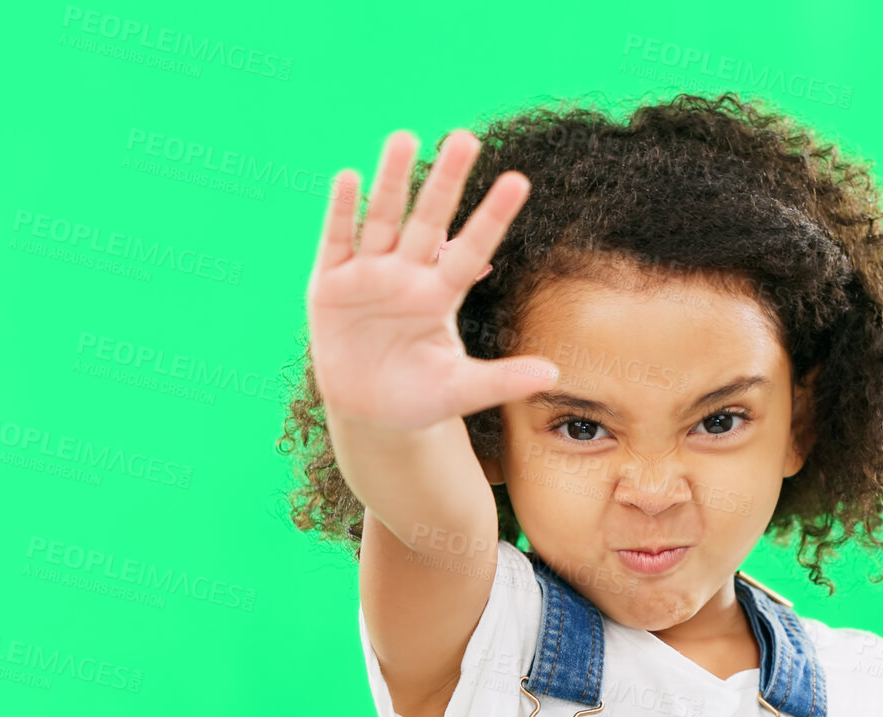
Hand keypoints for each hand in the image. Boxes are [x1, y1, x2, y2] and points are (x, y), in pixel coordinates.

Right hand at [307, 128, 558, 431]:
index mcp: (440, 295)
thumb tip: (553, 377)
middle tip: (466, 139)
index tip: (520, 181)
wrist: (367, 413)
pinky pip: (336, 241)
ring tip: (405, 138)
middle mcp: (407, 274)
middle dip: (445, 181)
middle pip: (429, 220)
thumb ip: (500, 380)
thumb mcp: (458, 391)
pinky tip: (350, 177)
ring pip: (383, 219)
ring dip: (391, 180)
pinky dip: (342, 212)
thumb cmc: (418, 397)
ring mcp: (368, 275)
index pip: (473, 248)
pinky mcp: (329, 285)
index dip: (493, 216)